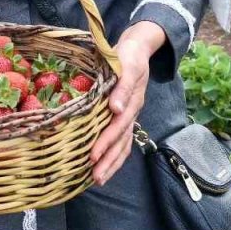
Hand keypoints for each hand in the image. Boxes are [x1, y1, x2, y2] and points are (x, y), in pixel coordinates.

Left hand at [89, 21, 164, 185]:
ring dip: (112, 163)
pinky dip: (113, 155)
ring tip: (98, 179)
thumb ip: (123, 86)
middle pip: (122, 142)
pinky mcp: (124, 116)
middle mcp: (131, 112)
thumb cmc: (129, 56)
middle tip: (95, 178)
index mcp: (132, 101)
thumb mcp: (127, 65)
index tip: (93, 155)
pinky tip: (102, 165)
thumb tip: (116, 109)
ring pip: (123, 145)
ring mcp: (129, 116)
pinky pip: (121, 140)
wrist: (137, 49)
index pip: (119, 126)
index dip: (106, 141)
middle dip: (109, 161)